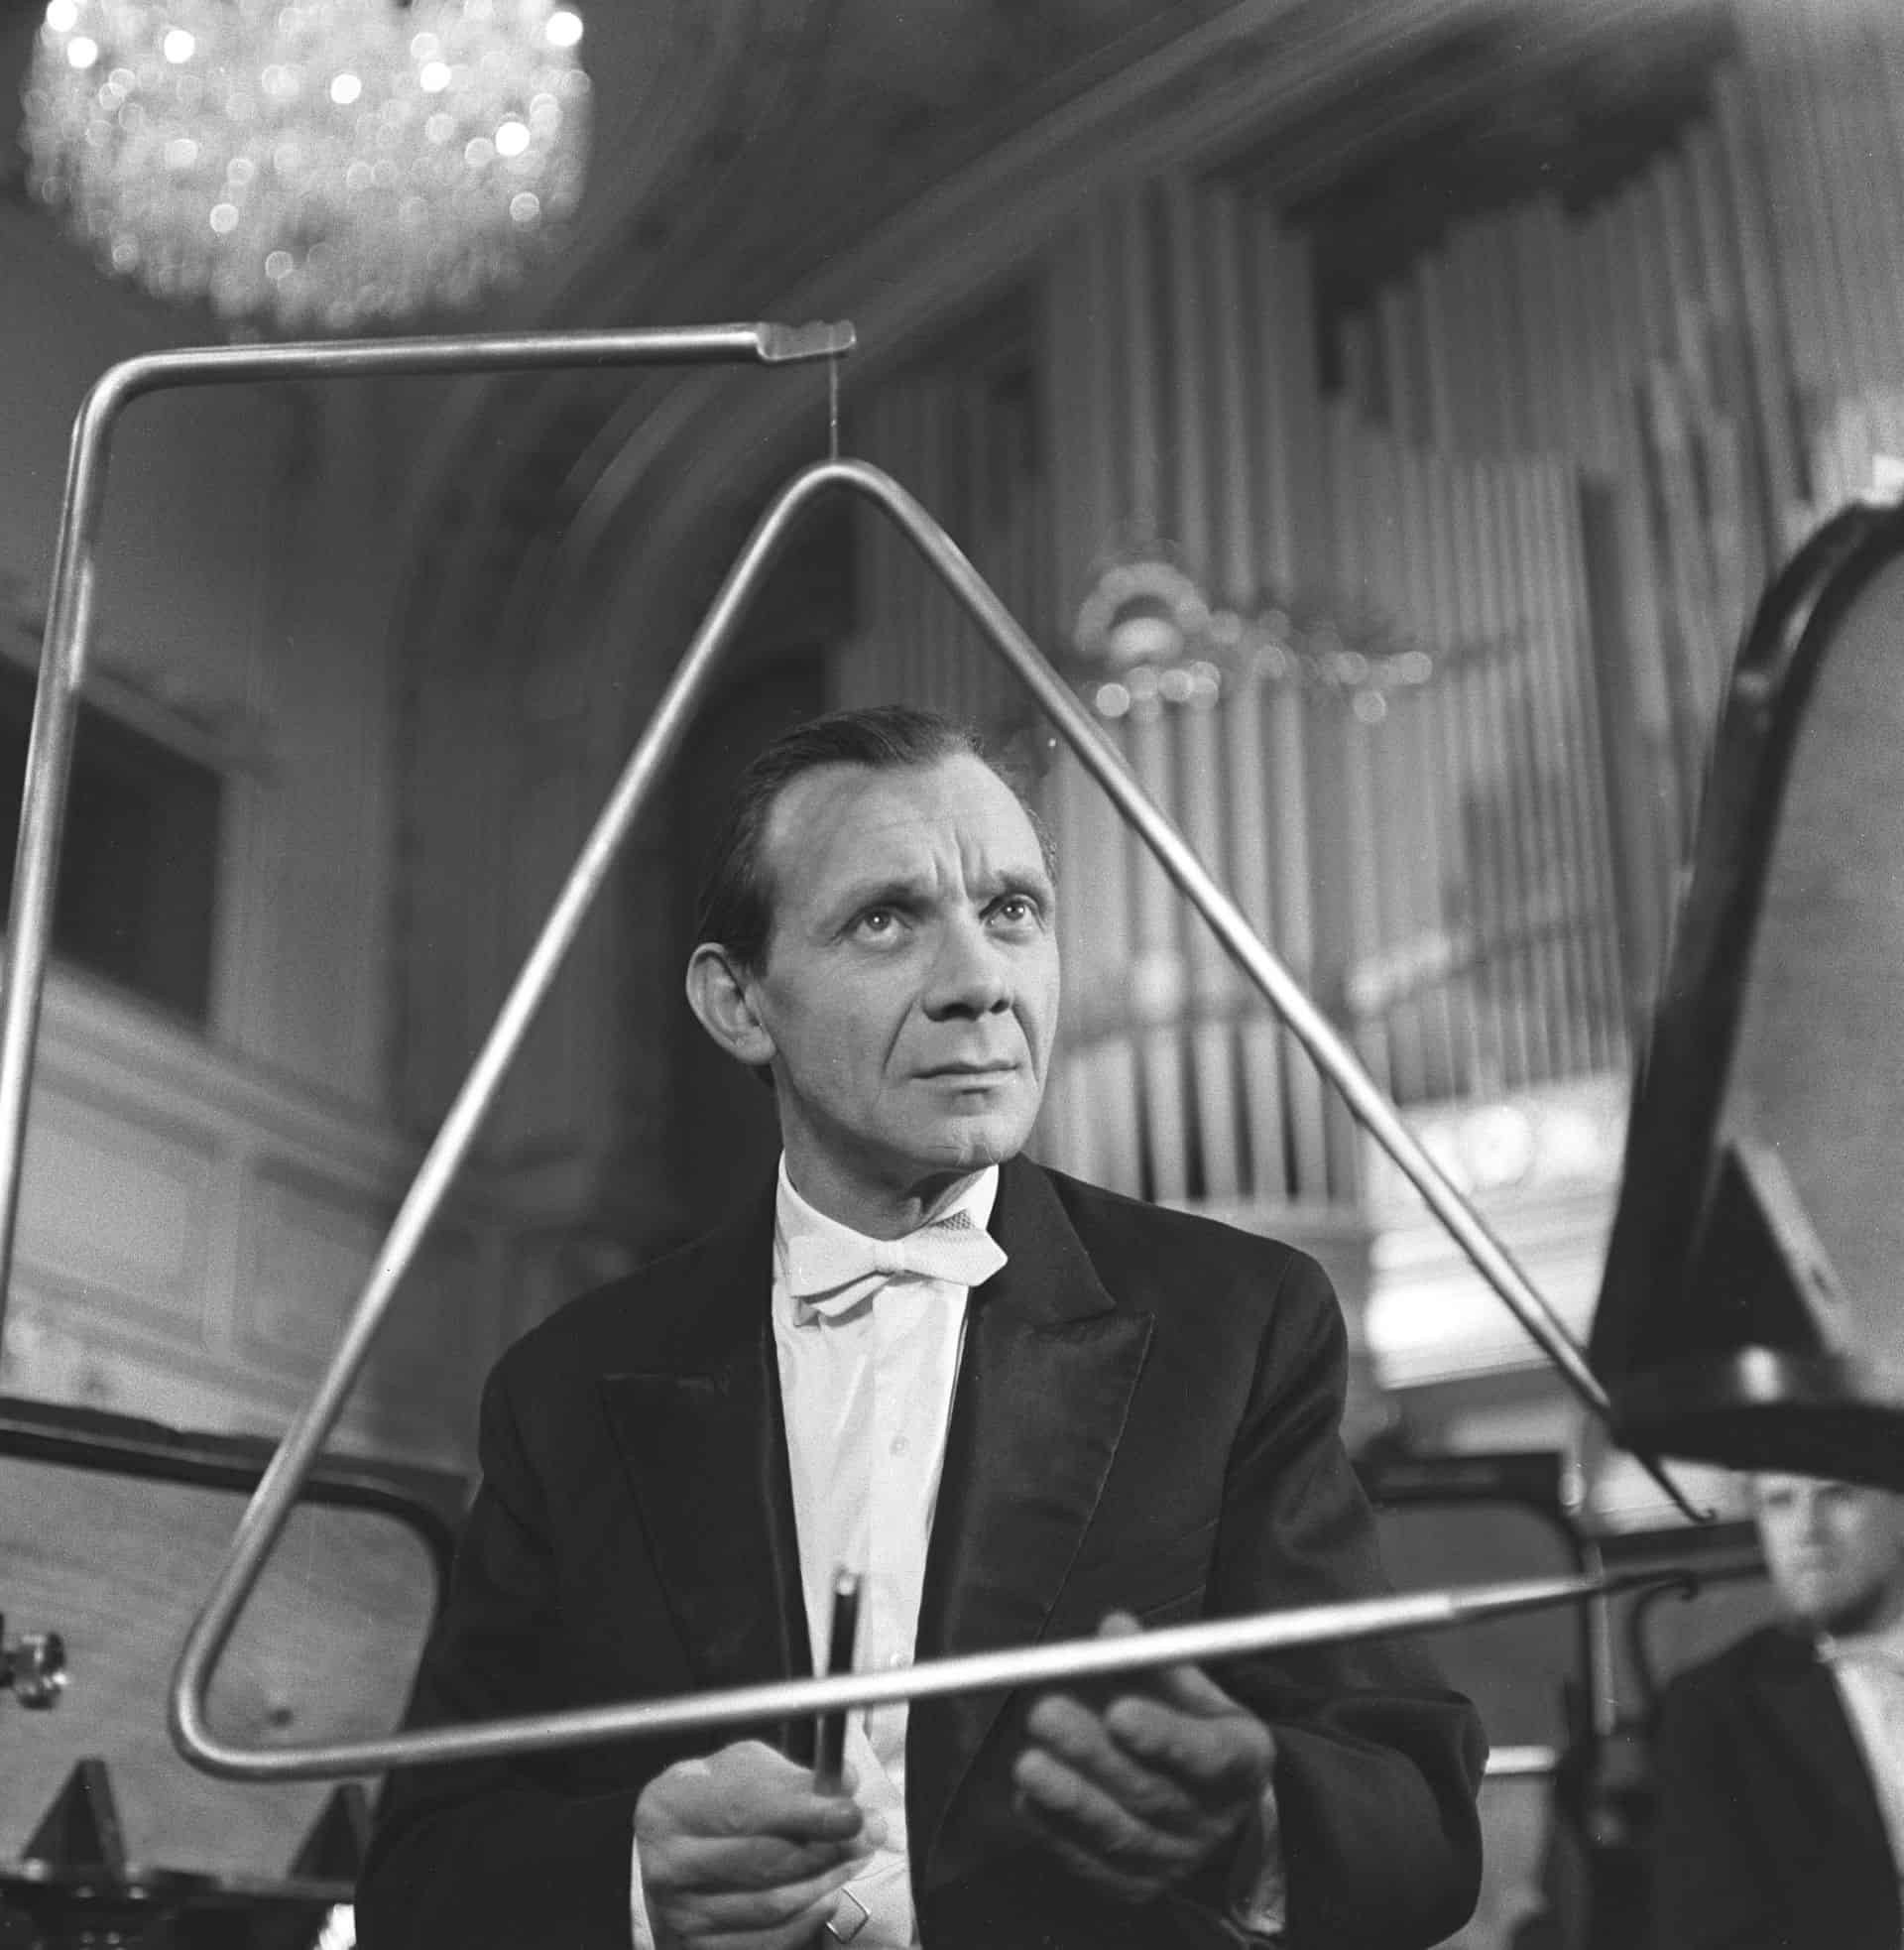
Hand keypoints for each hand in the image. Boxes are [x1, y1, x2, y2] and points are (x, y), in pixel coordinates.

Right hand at [635, 1739, 881, 1949]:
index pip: (748, 1811)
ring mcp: (681, 1915)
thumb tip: (844, 1784)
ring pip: (775, 1905)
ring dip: (827, 1880)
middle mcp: (668, 1865)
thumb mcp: (744, 1770)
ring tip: (854, 1856)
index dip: (806, 1813)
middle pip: (766, 1862)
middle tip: (870, 1832)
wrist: (673, 1858)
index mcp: (671, 1805)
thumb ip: (792, 1777)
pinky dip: (810, 1917)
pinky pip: (773, 1940)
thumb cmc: (713, 1803)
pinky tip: (826, 1891)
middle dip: (828, 1847)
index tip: (853, 1813)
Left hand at [1012, 1611, 1275, 1905]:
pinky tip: (1031, 1800)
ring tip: (1028, 1765)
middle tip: (1045, 1714)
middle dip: (1093, 1755)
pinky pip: (1095, 1865)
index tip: (1118, 1710)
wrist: (1218, 1811)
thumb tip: (1115, 1628)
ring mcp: (1176, 1860)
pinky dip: (1059, 1834)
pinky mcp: (1138, 1885)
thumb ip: (1156, 1661)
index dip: (1162, 1736)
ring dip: (1069, 1799)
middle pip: (1152, 1794)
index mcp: (1241, 1762)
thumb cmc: (1199, 1731)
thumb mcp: (1197, 1691)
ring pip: (1119, 1833)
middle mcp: (1213, 1819)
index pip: (1207, 1755)